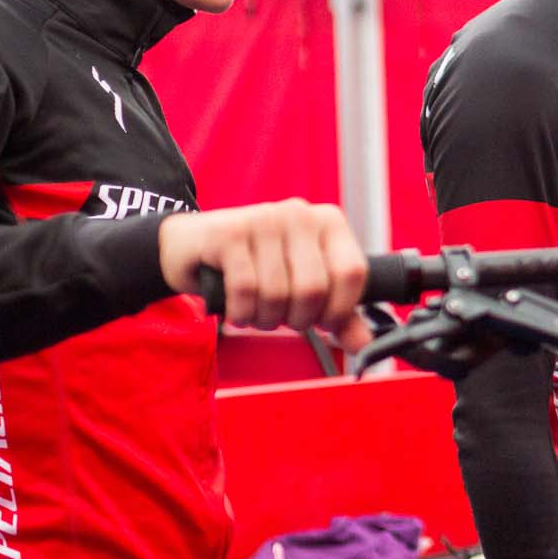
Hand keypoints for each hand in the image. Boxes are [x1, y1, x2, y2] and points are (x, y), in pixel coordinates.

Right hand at [158, 199, 370, 342]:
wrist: (192, 246)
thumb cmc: (255, 266)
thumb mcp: (302, 286)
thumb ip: (337, 314)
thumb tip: (364, 344)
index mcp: (328, 222)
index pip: (352, 273)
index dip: (338, 310)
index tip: (321, 321)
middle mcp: (298, 214)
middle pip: (314, 289)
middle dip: (297, 319)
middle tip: (281, 317)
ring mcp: (263, 219)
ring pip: (277, 294)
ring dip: (265, 319)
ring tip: (256, 310)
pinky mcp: (229, 233)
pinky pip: (245, 291)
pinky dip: (241, 313)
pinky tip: (236, 308)